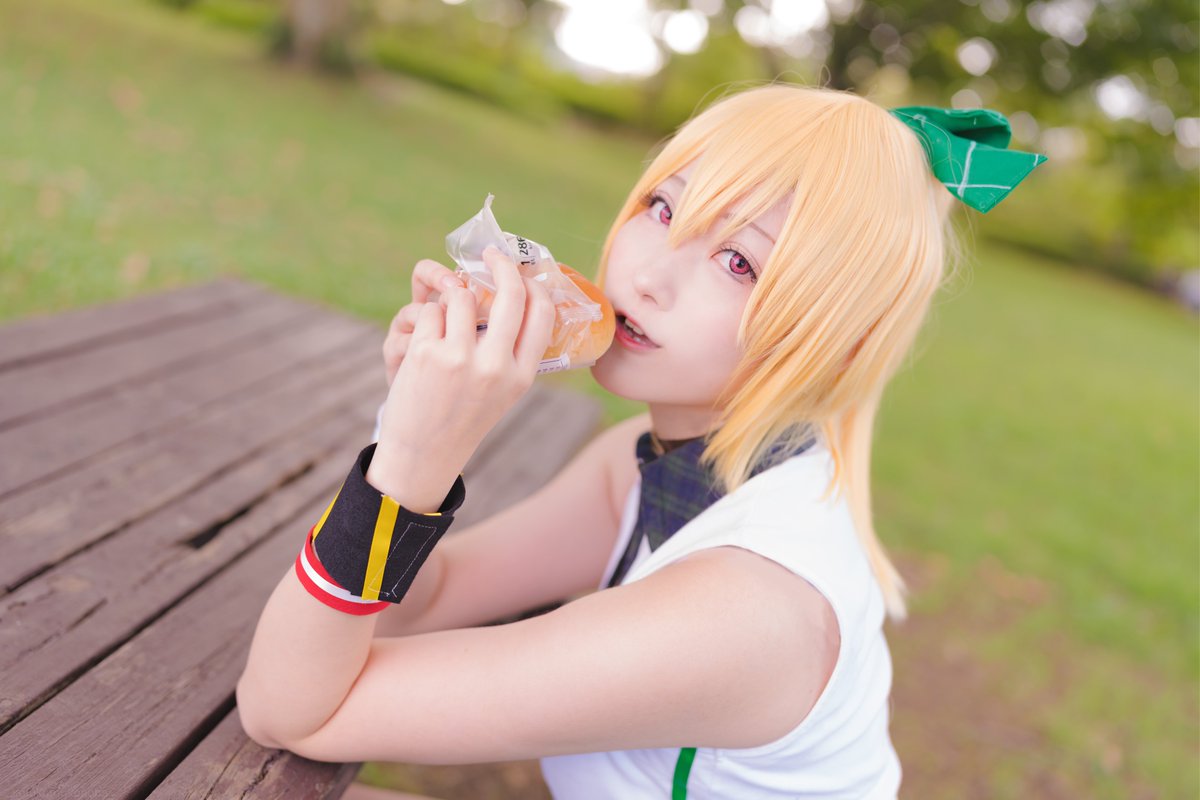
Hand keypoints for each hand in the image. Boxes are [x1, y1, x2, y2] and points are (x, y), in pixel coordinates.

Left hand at [370, 246, 555, 509]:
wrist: (423, 453)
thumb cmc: (464, 417)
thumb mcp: (502, 391)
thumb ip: (512, 351)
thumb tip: (514, 293)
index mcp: (522, 376)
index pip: (542, 313)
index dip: (532, 283)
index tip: (520, 270)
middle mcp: (496, 366)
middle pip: (509, 294)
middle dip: (500, 264)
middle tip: (491, 253)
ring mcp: (460, 359)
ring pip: (461, 296)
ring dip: (451, 298)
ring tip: (445, 319)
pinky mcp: (427, 354)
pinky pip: (430, 311)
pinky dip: (426, 318)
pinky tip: (424, 342)